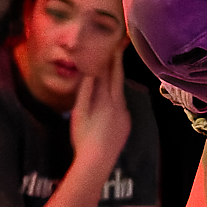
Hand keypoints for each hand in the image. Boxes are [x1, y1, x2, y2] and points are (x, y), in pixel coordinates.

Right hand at [70, 50, 131, 170]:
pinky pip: (121, 109)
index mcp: (106, 99)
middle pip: (119, 81)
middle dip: (118, 66)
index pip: (110, 74)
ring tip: (109, 78)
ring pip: (119, 96)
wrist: (98, 161)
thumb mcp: (79, 111)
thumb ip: (85, 91)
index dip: (113, 59)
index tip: (116, 45)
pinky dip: (115, 102)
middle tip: (120, 50)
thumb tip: (90, 73)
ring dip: (114, 86)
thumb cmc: (84, 136)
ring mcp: (125, 116)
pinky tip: (107, 107)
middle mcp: (120, 105)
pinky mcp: (126, 126)